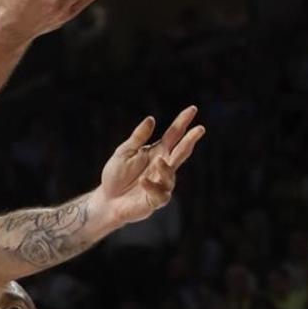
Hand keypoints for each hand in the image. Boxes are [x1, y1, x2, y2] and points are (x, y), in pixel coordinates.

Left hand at [90, 107, 203, 227]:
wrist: (108, 199)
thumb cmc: (116, 174)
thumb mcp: (124, 152)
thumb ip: (138, 137)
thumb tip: (151, 119)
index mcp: (157, 151)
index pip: (174, 135)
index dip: (183, 122)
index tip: (192, 109)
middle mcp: (163, 166)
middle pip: (181, 152)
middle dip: (190, 140)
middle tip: (200, 129)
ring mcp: (161, 183)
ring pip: (171, 174)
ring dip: (166, 168)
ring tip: (159, 160)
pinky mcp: (156, 199)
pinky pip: (160, 193)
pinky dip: (152, 186)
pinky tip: (143, 181)